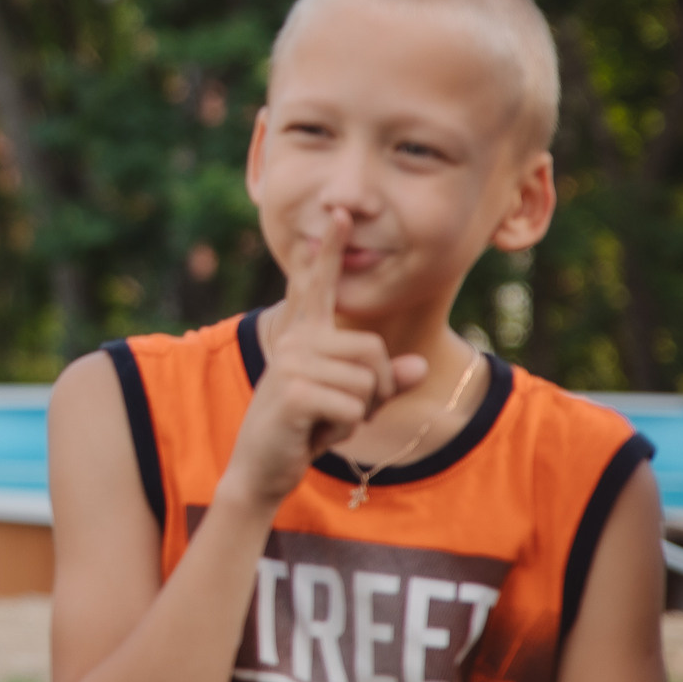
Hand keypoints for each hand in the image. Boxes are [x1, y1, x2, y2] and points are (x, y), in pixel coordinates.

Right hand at [219, 210, 426, 512]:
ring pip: (368, 383)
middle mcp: (297, 341)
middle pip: (374, 351)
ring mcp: (293, 364)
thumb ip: (384, 381)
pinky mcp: (295, 392)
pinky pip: (355, 407)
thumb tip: (420, 367)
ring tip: (325, 422)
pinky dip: (345, 428)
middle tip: (346, 412)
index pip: (317, 286)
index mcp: (305, 336)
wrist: (262, 467)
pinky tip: (316, 434)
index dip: (329, 251)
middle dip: (376, 390)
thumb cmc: (305, 430)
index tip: (340, 214)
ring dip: (359, 414)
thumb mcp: (350, 402)